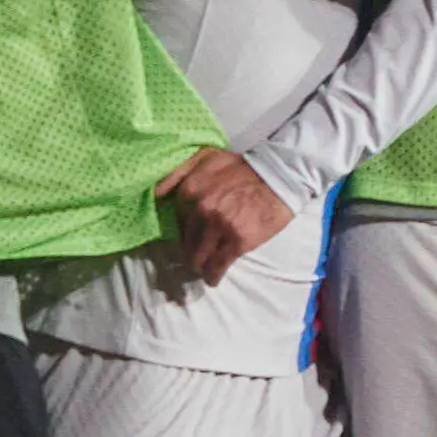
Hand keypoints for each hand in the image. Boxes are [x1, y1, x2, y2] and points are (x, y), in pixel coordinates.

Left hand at [158, 144, 291, 283]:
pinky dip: (213, 275)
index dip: (183, 231)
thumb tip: (157, 194)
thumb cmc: (243, 167)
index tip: (189, 238)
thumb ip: (179, 171)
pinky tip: (213, 279)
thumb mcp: (206, 156)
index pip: (178, 220)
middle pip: (187, 241)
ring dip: (200, 266)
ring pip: (200, 256)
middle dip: (191, 252)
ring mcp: (218, 226)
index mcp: (190, 189)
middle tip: (196, 258)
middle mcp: (200, 208)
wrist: (280, 176)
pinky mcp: (237, 241)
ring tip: (203, 270)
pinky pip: (218, 265)